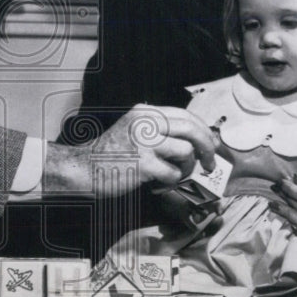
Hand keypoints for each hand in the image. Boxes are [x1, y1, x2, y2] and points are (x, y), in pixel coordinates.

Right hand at [44, 105, 216, 195]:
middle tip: (210, 162)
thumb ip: (160, 130)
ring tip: (175, 174)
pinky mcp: (142, 164)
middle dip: (207, 147)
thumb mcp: (134, 130)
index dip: (204, 130)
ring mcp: (143, 143)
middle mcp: (145, 123)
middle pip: (191, 129)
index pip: (185, 115)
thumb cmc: (111, 154)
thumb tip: (197, 142)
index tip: (211, 144)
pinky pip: (173, 173)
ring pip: (185, 151)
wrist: (84, 169)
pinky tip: (159, 183)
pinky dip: (171, 181)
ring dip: (187, 168)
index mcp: (145, 112)